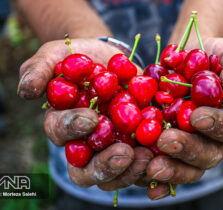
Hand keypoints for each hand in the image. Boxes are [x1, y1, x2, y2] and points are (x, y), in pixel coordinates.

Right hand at [18, 39, 152, 189]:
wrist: (113, 60)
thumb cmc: (82, 58)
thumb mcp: (58, 56)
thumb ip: (40, 69)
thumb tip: (26, 90)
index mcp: (64, 125)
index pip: (61, 134)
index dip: (72, 128)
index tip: (90, 118)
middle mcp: (87, 144)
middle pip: (88, 169)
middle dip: (104, 165)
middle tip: (123, 154)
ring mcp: (113, 147)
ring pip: (116, 173)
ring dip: (130, 170)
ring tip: (147, 157)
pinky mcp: (137, 146)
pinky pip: (142, 165)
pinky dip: (153, 165)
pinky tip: (163, 158)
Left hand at [146, 37, 222, 199]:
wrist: (182, 59)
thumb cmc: (208, 55)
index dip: (217, 125)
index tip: (196, 117)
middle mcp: (212, 138)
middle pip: (208, 154)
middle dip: (187, 149)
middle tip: (166, 141)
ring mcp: (189, 145)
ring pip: (187, 167)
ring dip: (170, 169)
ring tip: (151, 165)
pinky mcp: (167, 148)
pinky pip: (165, 167)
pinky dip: (157, 179)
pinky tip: (146, 183)